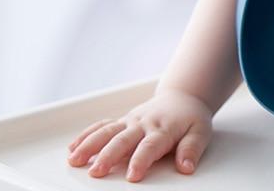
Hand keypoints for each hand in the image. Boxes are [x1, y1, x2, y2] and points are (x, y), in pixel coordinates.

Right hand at [67, 88, 212, 181]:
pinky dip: (87, 135)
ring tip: (75, 160)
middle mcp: (144, 123)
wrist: (183, 96)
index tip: (133, 176)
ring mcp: (131, 121)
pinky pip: (102, 125)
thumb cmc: (190, 118)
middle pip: (124, 139)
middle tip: (96, 171)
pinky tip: (73, 148)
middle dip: (109, 155)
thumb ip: (192, 149)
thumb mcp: (200, 131)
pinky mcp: (122, 121)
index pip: (151, 146)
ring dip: (90, 145)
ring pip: (108, 131)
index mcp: (163, 128)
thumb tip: (186, 167)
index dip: (141, 160)